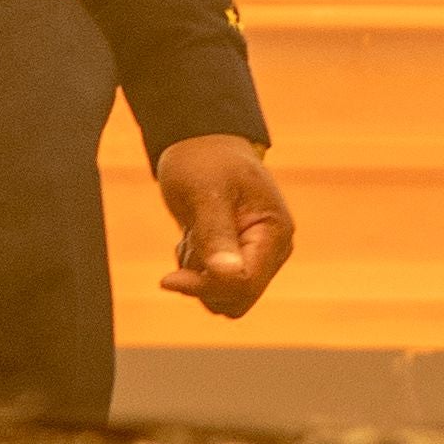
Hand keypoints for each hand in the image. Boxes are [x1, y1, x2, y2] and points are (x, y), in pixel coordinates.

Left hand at [151, 134, 293, 317]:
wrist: (201, 144)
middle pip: (238, 299)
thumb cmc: (205, 160)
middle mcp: (273, 250)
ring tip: (191, 234)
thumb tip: (228, 276)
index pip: (245, 283)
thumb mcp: (205, 192)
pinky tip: (193, 236)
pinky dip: (196, 270)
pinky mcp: (240, 259)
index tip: (169, 279)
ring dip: (197, 274)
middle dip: (203, 281)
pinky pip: (215, 287)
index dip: (207, 286)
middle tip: (186, 241)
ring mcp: (258, 256)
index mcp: (275, 231)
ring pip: (224, 298)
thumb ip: (216, 235)